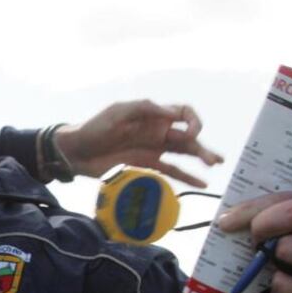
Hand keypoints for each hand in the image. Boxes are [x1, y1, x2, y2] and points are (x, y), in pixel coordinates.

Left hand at [53, 100, 222, 186]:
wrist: (76, 152)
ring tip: (215, 165)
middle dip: (202, 146)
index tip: (191, 132)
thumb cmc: (94, 128)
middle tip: (214, 160)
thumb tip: (170, 113)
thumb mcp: (117, 113)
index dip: (191, 120)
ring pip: (183, 154)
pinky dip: (186, 177)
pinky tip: (200, 184)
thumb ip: (143, 109)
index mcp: (152, 116)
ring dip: (200, 159)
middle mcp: (157, 132)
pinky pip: (170, 171)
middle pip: (187, 137)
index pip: (182, 113)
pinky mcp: (146, 166)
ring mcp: (153, 150)